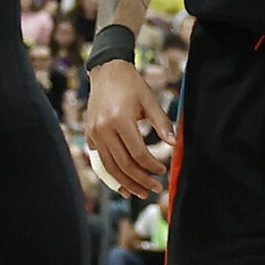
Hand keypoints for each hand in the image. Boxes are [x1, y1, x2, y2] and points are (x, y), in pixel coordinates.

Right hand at [84, 53, 171, 196]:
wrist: (106, 71)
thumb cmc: (131, 84)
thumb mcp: (149, 100)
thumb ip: (162, 122)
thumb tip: (174, 144)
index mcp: (119, 119)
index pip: (138, 153)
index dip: (152, 166)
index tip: (163, 171)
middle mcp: (103, 129)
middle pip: (123, 164)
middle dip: (140, 180)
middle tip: (155, 189)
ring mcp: (94, 133)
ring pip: (110, 167)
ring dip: (126, 183)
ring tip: (140, 192)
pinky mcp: (90, 136)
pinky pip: (101, 161)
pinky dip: (112, 175)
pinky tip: (123, 185)